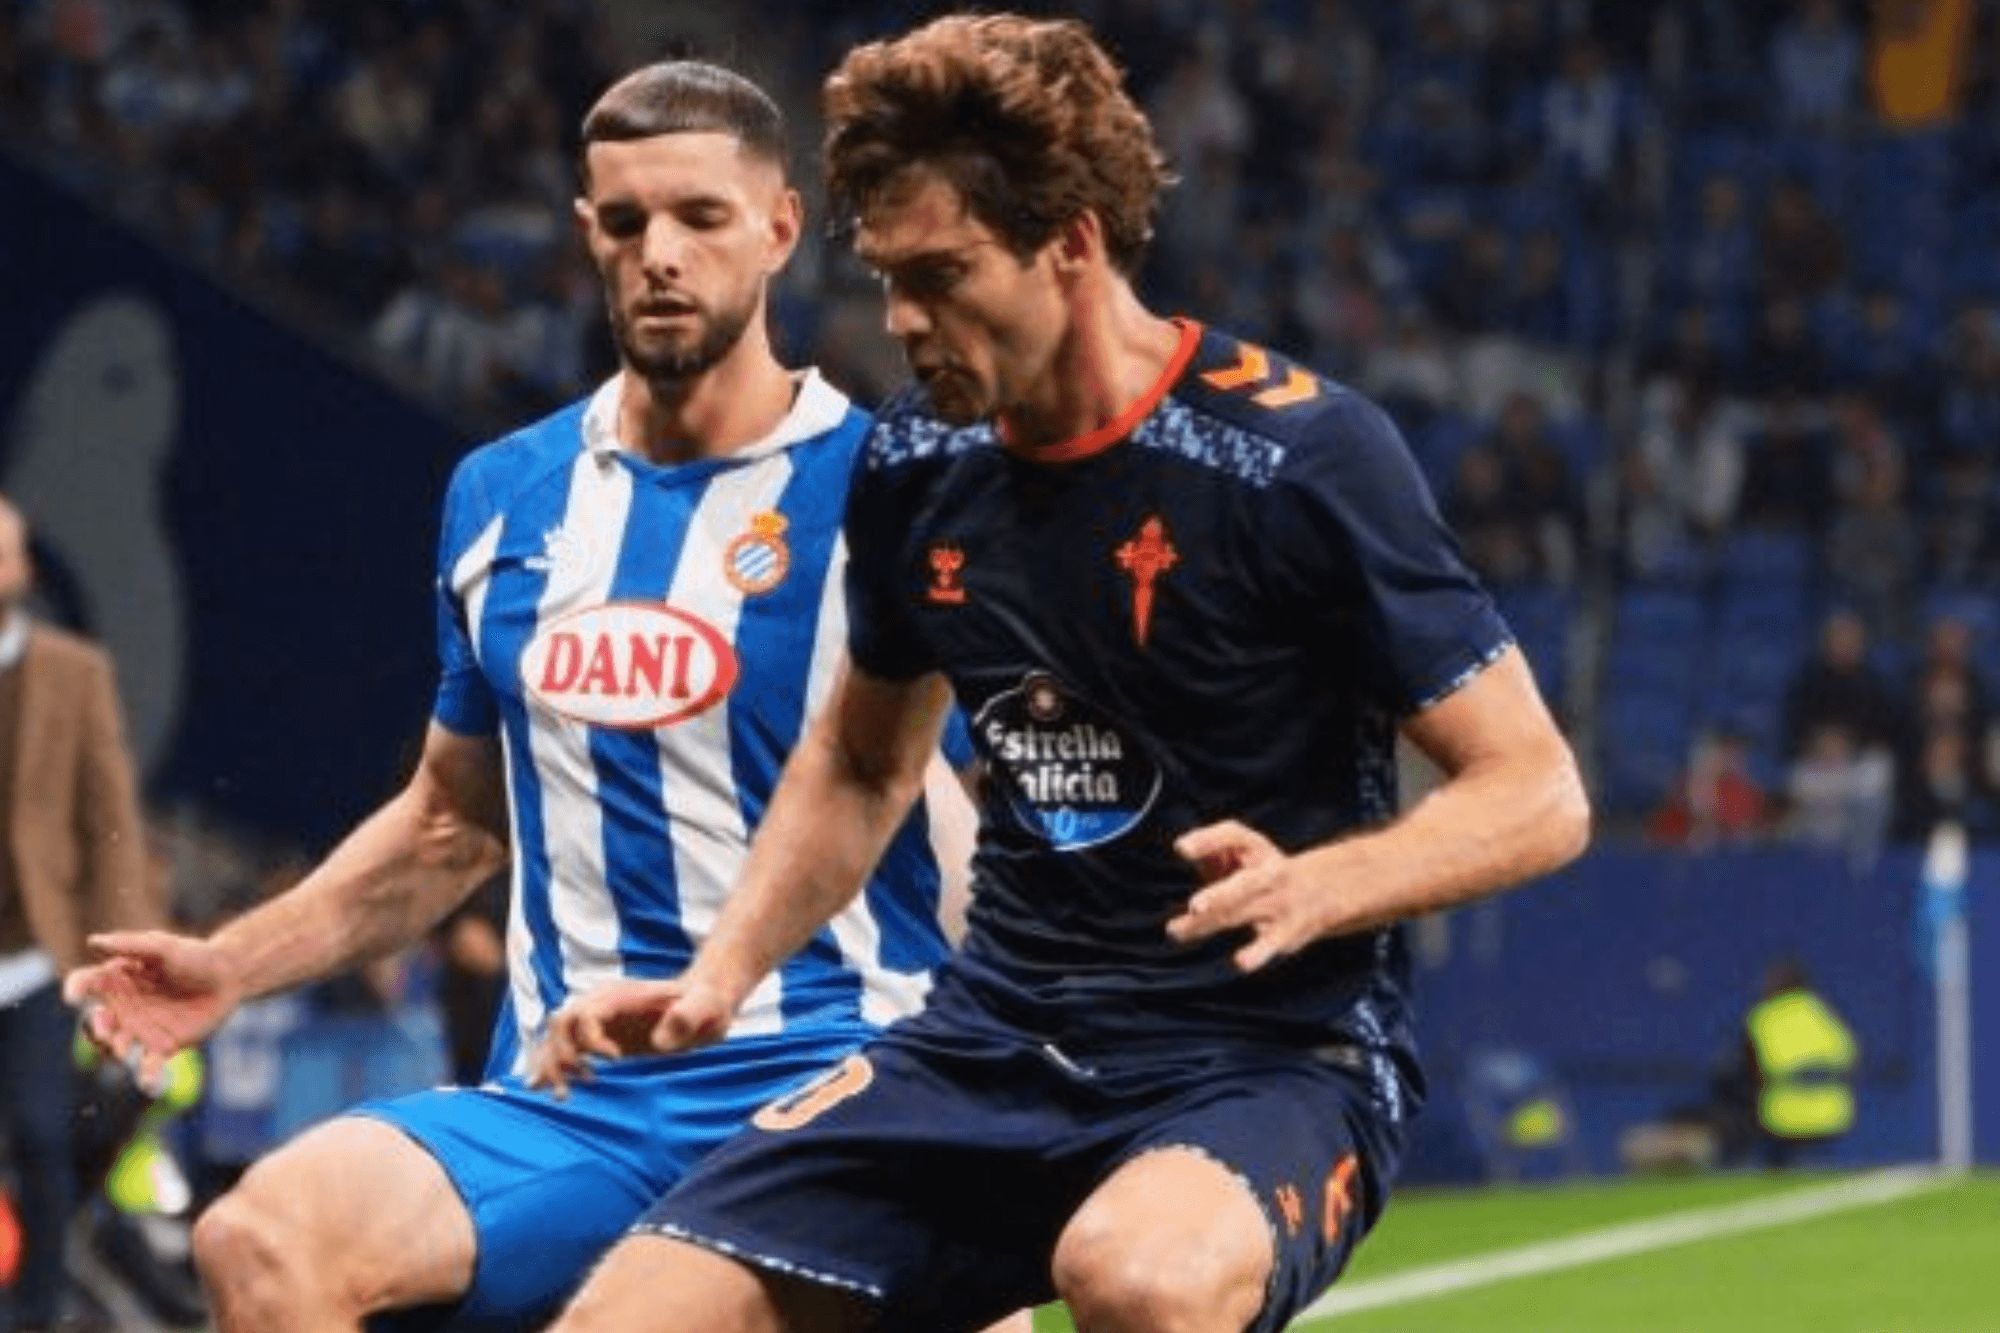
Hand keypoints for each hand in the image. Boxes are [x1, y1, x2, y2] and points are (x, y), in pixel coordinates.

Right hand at [63, 931, 243, 1085]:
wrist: (229, 977)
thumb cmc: (195, 956)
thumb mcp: (166, 946)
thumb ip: (132, 944)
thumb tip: (93, 942)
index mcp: (117, 978)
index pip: (86, 983)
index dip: (74, 989)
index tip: (74, 996)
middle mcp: (123, 1006)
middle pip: (96, 1021)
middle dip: (95, 1028)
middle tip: (106, 1028)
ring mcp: (140, 1028)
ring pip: (116, 1045)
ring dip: (115, 1049)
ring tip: (125, 1048)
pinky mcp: (163, 1046)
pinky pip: (149, 1066)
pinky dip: (146, 1077)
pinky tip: (150, 1083)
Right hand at [526, 973, 738, 1096]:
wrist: (705, 1003)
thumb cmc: (707, 1004)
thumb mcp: (705, 1007)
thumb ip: (687, 1016)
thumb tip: (660, 1042)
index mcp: (621, 995)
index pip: (585, 1014)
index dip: (593, 1039)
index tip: (616, 1060)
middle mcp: (602, 1005)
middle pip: (560, 1024)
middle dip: (561, 1056)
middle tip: (582, 1084)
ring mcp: (598, 1022)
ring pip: (555, 1040)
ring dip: (552, 1067)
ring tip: (564, 1097)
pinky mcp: (598, 1040)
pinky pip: (563, 1051)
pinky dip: (553, 1070)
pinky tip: (552, 1091)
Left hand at [1165, 819, 1324, 972]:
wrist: (1323, 890)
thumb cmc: (1266, 871)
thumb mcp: (1245, 851)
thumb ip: (1212, 849)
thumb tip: (1183, 849)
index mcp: (1258, 849)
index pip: (1233, 836)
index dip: (1207, 840)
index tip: (1181, 848)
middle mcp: (1271, 874)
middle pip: (1245, 884)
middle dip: (1219, 895)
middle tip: (1195, 906)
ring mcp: (1280, 904)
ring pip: (1243, 914)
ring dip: (1210, 923)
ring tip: (1178, 931)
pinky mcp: (1286, 933)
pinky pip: (1270, 944)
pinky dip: (1257, 953)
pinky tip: (1241, 962)